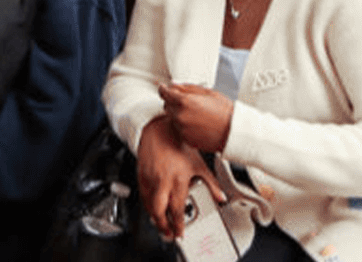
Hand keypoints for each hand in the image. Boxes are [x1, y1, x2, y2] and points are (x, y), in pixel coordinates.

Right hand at [135, 116, 226, 239]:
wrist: (160, 128)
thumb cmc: (179, 143)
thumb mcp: (200, 164)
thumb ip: (211, 183)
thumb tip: (220, 197)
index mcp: (178, 179)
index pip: (177, 208)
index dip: (178, 224)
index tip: (180, 231)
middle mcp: (162, 180)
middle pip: (158, 211)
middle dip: (163, 225)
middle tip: (168, 233)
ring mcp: (150, 177)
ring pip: (148, 204)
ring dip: (154, 217)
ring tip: (161, 223)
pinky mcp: (141, 174)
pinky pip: (143, 194)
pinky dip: (147, 204)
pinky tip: (153, 206)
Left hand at [158, 82, 234, 153]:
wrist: (234, 132)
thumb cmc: (225, 111)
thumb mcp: (208, 92)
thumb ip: (187, 87)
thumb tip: (173, 84)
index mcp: (184, 101)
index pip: (164, 93)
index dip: (163, 89)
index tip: (164, 88)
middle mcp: (180, 116)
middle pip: (167, 105)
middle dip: (173, 102)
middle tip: (187, 102)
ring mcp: (182, 128)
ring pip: (173, 118)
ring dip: (179, 114)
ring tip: (196, 114)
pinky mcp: (186, 139)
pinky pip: (179, 129)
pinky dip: (184, 125)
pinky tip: (197, 124)